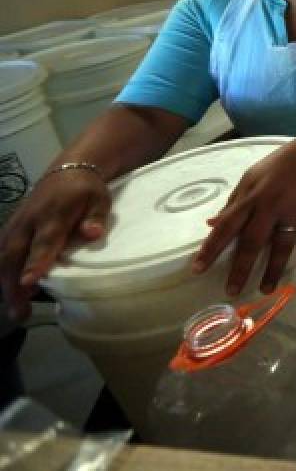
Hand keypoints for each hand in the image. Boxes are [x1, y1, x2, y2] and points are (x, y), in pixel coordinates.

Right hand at [0, 169, 109, 319]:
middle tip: (19, 312)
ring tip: (16, 311)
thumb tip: (93, 233)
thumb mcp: (99, 198)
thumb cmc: (86, 189)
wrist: (67, 169)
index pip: (44, 241)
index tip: (29, 281)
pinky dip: (2, 272)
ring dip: (5, 283)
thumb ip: (96, 217)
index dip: (36, 261)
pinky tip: (9, 293)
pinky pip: (1, 253)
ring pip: (3, 257)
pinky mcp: (11, 228)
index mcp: (53, 214)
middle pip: (14, 254)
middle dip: (13, 284)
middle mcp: (29, 221)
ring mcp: (16, 224)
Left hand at [192, 137, 295, 295]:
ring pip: (282, 246)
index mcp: (251, 197)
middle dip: (241, 268)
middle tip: (232, 291)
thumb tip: (211, 223)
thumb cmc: (280, 165)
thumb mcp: (251, 177)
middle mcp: (270, 207)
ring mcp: (293, 212)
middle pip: (253, 242)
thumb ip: (233, 202)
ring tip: (266, 289)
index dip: (211, 248)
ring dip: (274, 269)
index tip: (198, 269)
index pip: (227, 226)